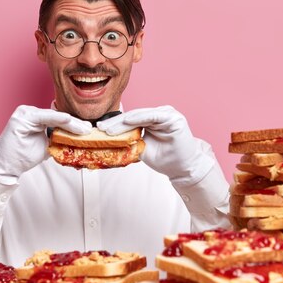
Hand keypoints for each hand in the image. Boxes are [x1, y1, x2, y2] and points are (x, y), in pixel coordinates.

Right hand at [0, 105, 91, 184]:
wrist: (4, 165)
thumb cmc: (22, 156)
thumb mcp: (46, 147)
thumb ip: (58, 140)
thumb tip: (78, 140)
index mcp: (36, 117)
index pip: (59, 119)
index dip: (75, 125)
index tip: (89, 130)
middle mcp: (30, 112)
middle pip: (58, 117)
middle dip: (75, 124)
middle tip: (90, 129)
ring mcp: (25, 113)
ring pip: (53, 116)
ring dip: (70, 123)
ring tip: (83, 129)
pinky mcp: (21, 117)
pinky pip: (43, 116)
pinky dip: (56, 118)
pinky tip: (68, 120)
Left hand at [96, 106, 212, 181]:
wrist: (183, 169)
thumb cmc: (165, 159)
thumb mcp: (141, 150)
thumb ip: (129, 142)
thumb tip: (109, 141)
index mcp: (151, 121)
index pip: (129, 120)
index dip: (114, 125)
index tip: (99, 129)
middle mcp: (158, 115)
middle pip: (133, 116)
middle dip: (115, 123)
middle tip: (100, 128)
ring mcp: (166, 114)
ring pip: (140, 115)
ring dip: (123, 121)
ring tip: (109, 128)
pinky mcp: (173, 117)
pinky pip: (153, 115)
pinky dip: (139, 118)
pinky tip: (128, 121)